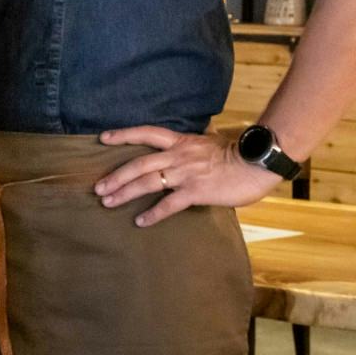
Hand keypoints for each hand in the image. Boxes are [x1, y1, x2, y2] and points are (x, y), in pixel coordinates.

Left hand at [94, 125, 285, 228]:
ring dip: (124, 193)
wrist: (258, 161)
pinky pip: (169, 204)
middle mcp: (178, 155)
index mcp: (181, 141)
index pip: (146, 133)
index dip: (123, 134)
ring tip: (108, 202)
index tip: (103, 138)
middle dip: (116, 176)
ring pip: (147, 182)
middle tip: (98, 188)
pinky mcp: (196, 191)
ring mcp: (186, 173)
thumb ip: (194, 146)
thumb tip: (189, 147)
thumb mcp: (210, 143)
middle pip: (138, 163)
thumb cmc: (239, 154)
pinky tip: (140, 221)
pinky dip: (152, 213)